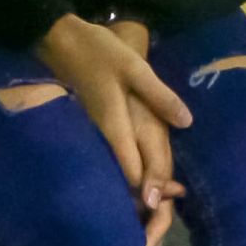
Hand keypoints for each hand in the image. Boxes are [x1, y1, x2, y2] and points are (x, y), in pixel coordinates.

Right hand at [39, 13, 188, 229]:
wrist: (58, 41)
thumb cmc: (98, 52)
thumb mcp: (134, 68)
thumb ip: (160, 96)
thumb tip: (187, 122)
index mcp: (114, 128)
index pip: (132, 174)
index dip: (151, 191)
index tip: (172, 199)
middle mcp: (101, 139)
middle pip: (123, 180)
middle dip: (143, 198)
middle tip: (170, 204)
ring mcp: (94, 135)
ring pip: (115, 171)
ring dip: (135, 186)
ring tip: (160, 196)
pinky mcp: (92, 129)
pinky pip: (110, 158)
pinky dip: (125, 168)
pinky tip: (139, 169)